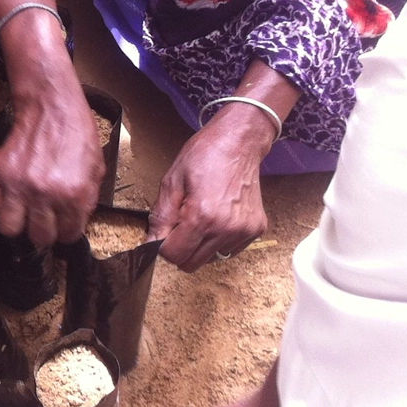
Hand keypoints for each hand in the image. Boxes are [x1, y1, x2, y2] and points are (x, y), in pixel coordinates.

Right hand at [0, 89, 101, 247]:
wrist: (52, 107)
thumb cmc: (76, 134)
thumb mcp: (96, 168)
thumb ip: (87, 199)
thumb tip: (76, 220)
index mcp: (74, 195)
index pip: (69, 234)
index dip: (67, 231)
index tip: (64, 225)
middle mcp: (46, 194)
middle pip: (39, 237)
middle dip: (44, 232)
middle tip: (44, 221)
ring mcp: (19, 185)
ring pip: (9, 228)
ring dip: (16, 223)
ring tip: (23, 213)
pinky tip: (5, 198)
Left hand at [148, 106, 271, 272]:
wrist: (239, 143)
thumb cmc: (205, 156)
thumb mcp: (172, 181)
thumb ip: (161, 216)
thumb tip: (151, 243)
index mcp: (202, 217)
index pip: (174, 255)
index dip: (163, 247)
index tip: (164, 233)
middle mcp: (226, 229)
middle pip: (192, 263)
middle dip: (180, 249)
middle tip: (181, 225)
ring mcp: (243, 231)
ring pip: (211, 259)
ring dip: (200, 246)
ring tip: (201, 218)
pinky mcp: (256, 230)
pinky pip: (229, 251)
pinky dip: (219, 241)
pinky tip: (217, 219)